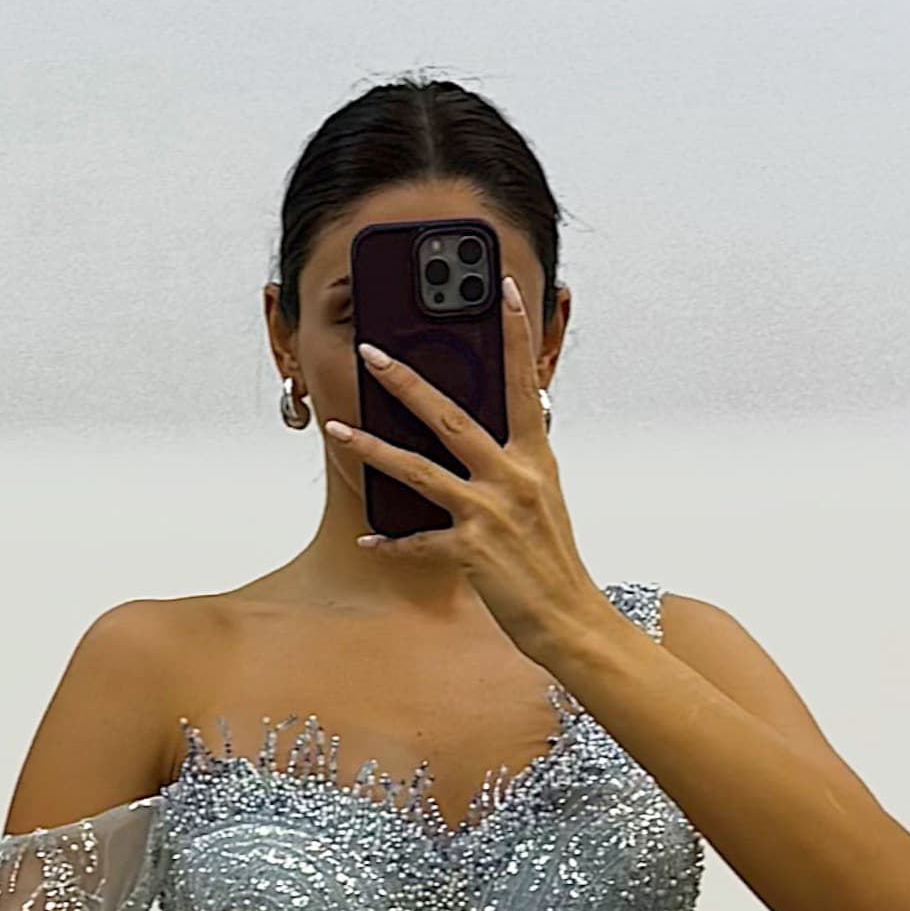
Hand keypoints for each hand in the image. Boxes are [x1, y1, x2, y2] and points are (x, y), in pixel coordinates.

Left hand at [326, 273, 603, 669]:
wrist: (571, 620)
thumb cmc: (554, 561)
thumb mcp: (544, 499)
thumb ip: (515, 463)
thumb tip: (481, 438)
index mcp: (536, 457)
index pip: (524, 383)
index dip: (515, 334)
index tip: (501, 290)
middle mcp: (513, 477)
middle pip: (450, 416)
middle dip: (406, 382)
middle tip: (372, 354)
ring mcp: (491, 513)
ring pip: (420, 470)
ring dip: (373, 449)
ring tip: (337, 431)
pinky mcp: (472, 553)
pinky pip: (420, 543)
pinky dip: (393, 543)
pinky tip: (368, 539)